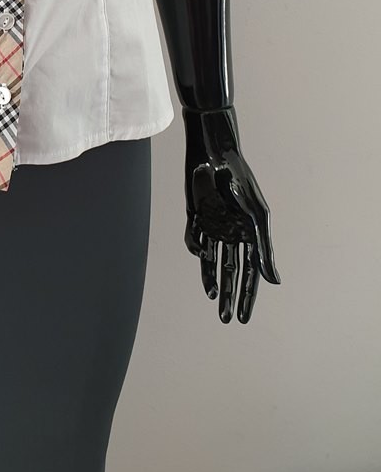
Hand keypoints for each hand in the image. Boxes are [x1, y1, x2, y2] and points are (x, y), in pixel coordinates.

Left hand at [182, 106, 279, 322]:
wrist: (212, 153)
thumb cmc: (239, 182)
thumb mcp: (257, 216)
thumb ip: (264, 249)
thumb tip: (275, 282)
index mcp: (251, 233)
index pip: (250, 272)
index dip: (247, 296)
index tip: (243, 318)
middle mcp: (233, 232)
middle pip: (231, 271)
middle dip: (229, 295)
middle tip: (226, 318)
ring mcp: (214, 225)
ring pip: (213, 261)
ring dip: (212, 281)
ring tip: (212, 300)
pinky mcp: (196, 216)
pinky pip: (195, 239)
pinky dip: (197, 249)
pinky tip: (202, 254)